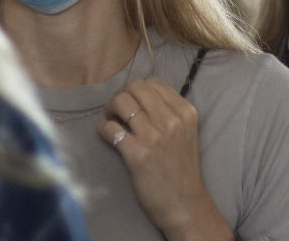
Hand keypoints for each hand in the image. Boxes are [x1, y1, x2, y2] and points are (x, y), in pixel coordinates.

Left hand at [97, 78, 233, 240]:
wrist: (186, 205)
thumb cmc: (181, 168)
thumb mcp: (185, 132)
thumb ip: (167, 111)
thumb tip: (136, 92)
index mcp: (185, 112)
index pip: (152, 82)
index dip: (135, 90)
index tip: (132, 104)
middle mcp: (171, 120)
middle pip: (133, 87)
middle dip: (120, 96)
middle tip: (118, 112)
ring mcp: (153, 136)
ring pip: (120, 102)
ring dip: (109, 110)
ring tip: (113, 122)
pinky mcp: (137, 154)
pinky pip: (109, 127)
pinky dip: (103, 129)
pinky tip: (109, 137)